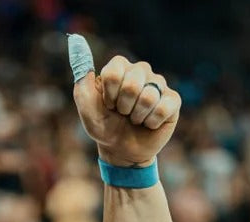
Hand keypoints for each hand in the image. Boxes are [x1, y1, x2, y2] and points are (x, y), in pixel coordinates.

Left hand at [68, 36, 179, 168]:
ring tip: (134, 119)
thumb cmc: (104, 127)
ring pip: (148, 96)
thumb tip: (76, 42)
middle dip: (123, 107)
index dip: (109, 95)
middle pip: (132, 83)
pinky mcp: (172, 101)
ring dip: (137, 116)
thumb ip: (82, 79)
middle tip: (122, 114)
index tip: (108, 105)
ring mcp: (158, 84)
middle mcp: (141, 71)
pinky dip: (152, 122)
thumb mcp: (86, 107)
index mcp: (120, 67)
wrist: (121, 151)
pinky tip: (149, 124)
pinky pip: (164, 107)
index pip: (114, 71)